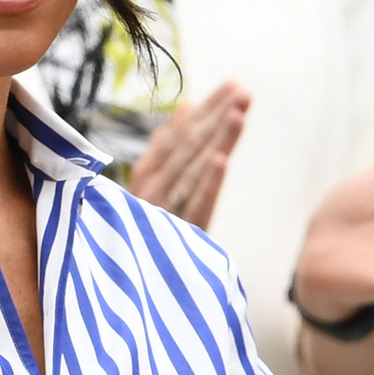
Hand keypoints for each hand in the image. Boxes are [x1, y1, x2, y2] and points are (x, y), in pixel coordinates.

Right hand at [130, 81, 249, 228]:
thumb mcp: (158, 185)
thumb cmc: (146, 230)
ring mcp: (159, 212)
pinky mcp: (175, 237)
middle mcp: (149, 189)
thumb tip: (188, 105)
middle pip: (187, 147)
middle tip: (243, 92)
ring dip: (215, 140)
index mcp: (146, 174)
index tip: (234, 87)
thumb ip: (170, 146)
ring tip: (238, 112)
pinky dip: (207, 183)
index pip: (180, 134)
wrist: (130, 287)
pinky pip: (194, 206)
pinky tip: (222, 160)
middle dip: (216, 117)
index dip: (208, 110)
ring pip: (193, 169)